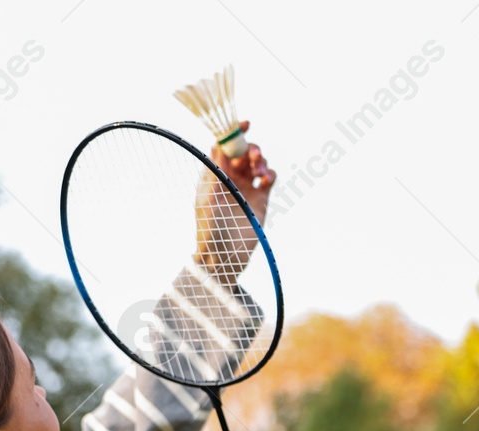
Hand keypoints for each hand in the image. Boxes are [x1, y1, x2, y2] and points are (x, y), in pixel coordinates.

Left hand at [195, 123, 275, 283]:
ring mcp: (247, 188)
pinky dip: (270, 173)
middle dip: (251, 148)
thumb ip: (215, 170)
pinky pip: (269, 178)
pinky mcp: (261, 199)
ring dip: (261, 160)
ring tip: (260, 173)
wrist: (224, 258)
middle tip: (254, 157)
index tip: (246, 123)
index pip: (223, 145)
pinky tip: (267, 180)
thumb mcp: (208, 198)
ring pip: (257, 162)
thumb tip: (219, 142)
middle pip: (243, 150)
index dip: (234, 132)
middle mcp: (230, 178)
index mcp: (214, 173)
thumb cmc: (209, 230)